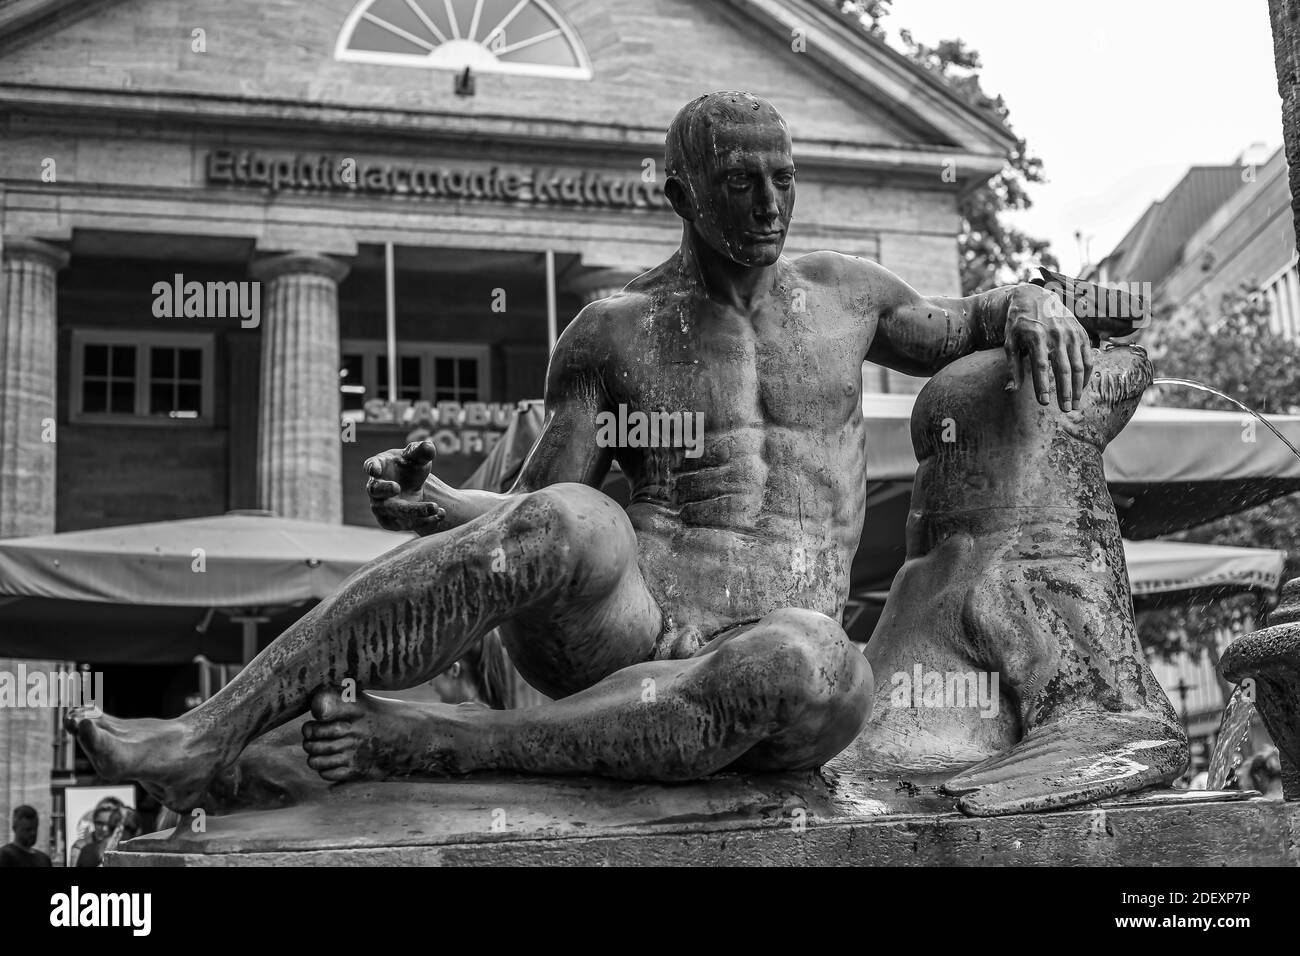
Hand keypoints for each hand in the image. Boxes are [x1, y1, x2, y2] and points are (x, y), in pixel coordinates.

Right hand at [364, 440, 445, 534]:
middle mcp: (375, 489)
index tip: (374, 469)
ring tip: (435, 507)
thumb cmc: (410, 467)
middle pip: (377, 491)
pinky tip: (440, 515)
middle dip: (386, 490)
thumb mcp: (418, 457)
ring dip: (416, 511)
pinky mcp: (392, 522)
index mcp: (378, 466)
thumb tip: (428, 446)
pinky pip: (406, 525)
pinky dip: (425, 522)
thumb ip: (422, 451)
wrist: (413, 487)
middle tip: (397, 487)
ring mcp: (381, 507)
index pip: (370, 465)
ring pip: (395, 512)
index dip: (371, 467)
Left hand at [1003, 283, 1093, 411]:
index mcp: (1036, 336)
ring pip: (1079, 364)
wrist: (1034, 297)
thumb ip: (1012, 367)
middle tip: (1065, 410)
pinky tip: (1081, 388)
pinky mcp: (1081, 332)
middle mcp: (1057, 334)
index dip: (1042, 385)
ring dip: (1079, 386)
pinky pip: (1088, 356)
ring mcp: (1071, 332)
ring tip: (1075, 405)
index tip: (1043, 402)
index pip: (1041, 365)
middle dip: (1065, 391)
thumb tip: (1011, 390)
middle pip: (1063, 367)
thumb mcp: (1009, 343)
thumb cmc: (1018, 324)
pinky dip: (1086, 374)